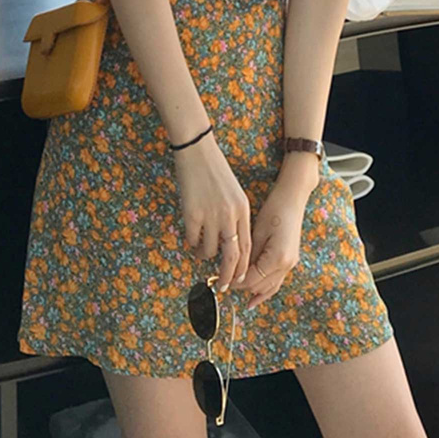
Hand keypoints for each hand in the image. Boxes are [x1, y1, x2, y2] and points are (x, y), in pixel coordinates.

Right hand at [174, 131, 251, 291]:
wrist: (197, 151)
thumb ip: (236, 216)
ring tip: (201, 252)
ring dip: (205, 255)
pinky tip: (190, 240)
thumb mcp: (234, 193)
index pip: (248, 247)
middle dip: (228, 276)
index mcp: (243, 210)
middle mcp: (230, 215)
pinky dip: (191, 244)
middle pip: (232, 256)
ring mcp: (211, 215)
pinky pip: (192, 239)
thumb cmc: (215, 171)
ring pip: (210, 250)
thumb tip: (231, 243)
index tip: (238, 279)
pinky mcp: (192, 213)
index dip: (243, 266)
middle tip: (222, 286)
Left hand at [233, 153, 318, 309]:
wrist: (292, 199)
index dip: (235, 281)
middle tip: (223, 283)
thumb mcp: (257, 232)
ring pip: (270, 287)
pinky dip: (266, 289)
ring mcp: (290, 264)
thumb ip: (249, 255)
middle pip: (260, 285)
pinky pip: (276, 280)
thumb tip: (237, 272)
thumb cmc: (274, 210)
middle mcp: (286, 265)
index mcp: (278, 259)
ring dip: (253, 291)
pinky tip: (255, 298)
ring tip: (236, 295)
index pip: (251, 279)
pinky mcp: (290, 260)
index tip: (220, 279)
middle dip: (242, 287)